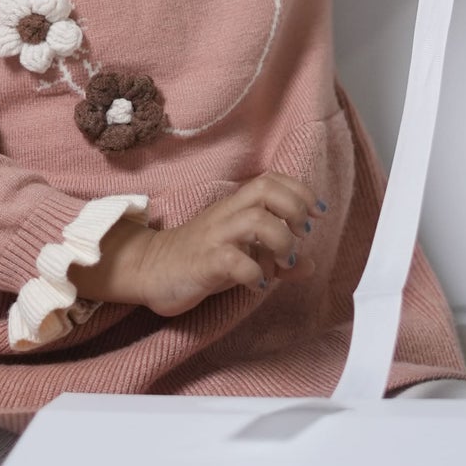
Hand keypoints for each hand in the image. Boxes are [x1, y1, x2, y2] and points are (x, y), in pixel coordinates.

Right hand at [69, 170, 320, 316]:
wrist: (148, 270)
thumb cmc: (199, 261)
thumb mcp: (242, 256)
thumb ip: (276, 259)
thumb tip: (312, 264)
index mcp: (235, 207)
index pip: (271, 181)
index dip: (300, 191)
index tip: (318, 212)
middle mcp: (226, 215)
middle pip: (265, 190)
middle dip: (294, 208)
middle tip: (302, 235)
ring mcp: (213, 237)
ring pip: (255, 220)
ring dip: (280, 241)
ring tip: (282, 263)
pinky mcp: (202, 263)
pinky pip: (234, 260)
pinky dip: (255, 273)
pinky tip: (258, 285)